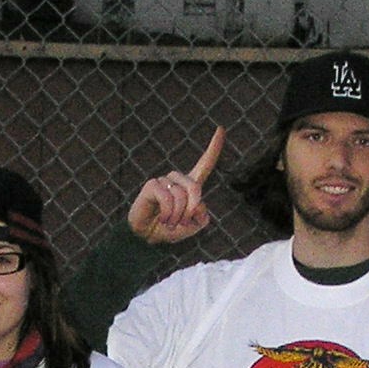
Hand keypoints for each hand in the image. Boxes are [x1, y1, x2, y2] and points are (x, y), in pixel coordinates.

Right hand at [126, 126, 224, 244]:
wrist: (147, 238)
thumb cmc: (169, 230)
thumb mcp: (193, 226)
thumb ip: (202, 216)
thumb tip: (198, 204)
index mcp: (190, 186)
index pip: (205, 164)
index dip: (214, 148)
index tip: (221, 128)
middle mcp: (177, 180)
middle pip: (195, 186)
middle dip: (191, 208)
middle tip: (182, 222)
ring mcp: (163, 181)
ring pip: (181, 194)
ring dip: (178, 214)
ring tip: (169, 222)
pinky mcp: (151, 185)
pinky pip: (167, 198)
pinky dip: (168, 213)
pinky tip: (162, 218)